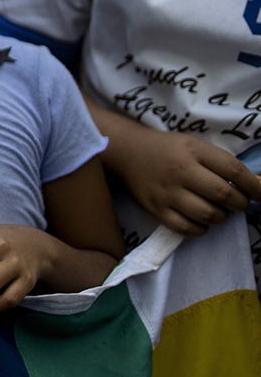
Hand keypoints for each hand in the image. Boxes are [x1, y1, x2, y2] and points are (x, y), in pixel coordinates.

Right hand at [110, 129, 260, 234]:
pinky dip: (201, 228)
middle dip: (240, 203)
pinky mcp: (156, 210)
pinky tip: (201, 221)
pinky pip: (186, 228)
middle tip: (238, 202)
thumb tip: (259, 184)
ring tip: (218, 210)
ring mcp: (167, 193)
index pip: (234, 171)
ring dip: (221, 216)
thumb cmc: (170, 149)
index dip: (255, 186)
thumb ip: (225, 165)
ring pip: (207, 214)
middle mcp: (180, 172)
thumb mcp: (197, 147)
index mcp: (194, 151)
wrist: (129, 152)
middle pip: (223, 195)